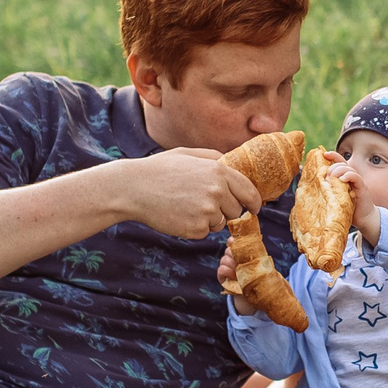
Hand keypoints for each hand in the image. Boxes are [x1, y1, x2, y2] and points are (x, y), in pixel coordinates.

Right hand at [115, 149, 261, 239]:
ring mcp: (208, 211)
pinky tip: (179, 215)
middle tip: (202, 203)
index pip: (249, 191)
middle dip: (225, 210)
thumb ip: (214, 157)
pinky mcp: (196, 228)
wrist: (133, 188)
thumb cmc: (159, 170)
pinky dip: (195, 228)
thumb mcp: (188, 154)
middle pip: (236, 210)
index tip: (254, 208)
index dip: (254, 202)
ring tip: (186, 206)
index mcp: (219, 171)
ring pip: (221, 223)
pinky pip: (204, 232)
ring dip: (209, 220)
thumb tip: (233, 162)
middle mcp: (217, 191)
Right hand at [217, 244, 257, 314]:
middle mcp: (231, 258)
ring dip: (232, 264)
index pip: (233, 241)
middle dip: (235, 255)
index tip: (235, 242)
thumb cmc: (257, 275)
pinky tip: (234, 276)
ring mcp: (226, 266)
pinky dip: (227, 271)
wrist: (254, 291)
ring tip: (239, 271)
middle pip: (228, 250)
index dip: (233, 241)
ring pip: (224, 259)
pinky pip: (221, 269)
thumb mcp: (258, 263)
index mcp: (240, 252)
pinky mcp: (222, 276)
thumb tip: (257, 241)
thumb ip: (255, 253)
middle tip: (242, 261)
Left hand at [328, 159, 381, 244]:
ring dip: (339, 170)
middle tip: (327, 175)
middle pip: (343, 164)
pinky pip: (356, 177)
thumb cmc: (348, 208)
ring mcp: (357, 182)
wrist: (363, 218)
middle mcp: (351, 177)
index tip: (324, 154)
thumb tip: (314, 185)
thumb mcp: (336, 196)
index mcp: (345, 177)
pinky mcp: (362, 188)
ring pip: (349, 169)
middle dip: (333, 166)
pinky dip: (349, 176)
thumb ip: (329, 189)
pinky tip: (342, 179)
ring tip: (333, 177)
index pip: (340, 162)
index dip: (333, 156)